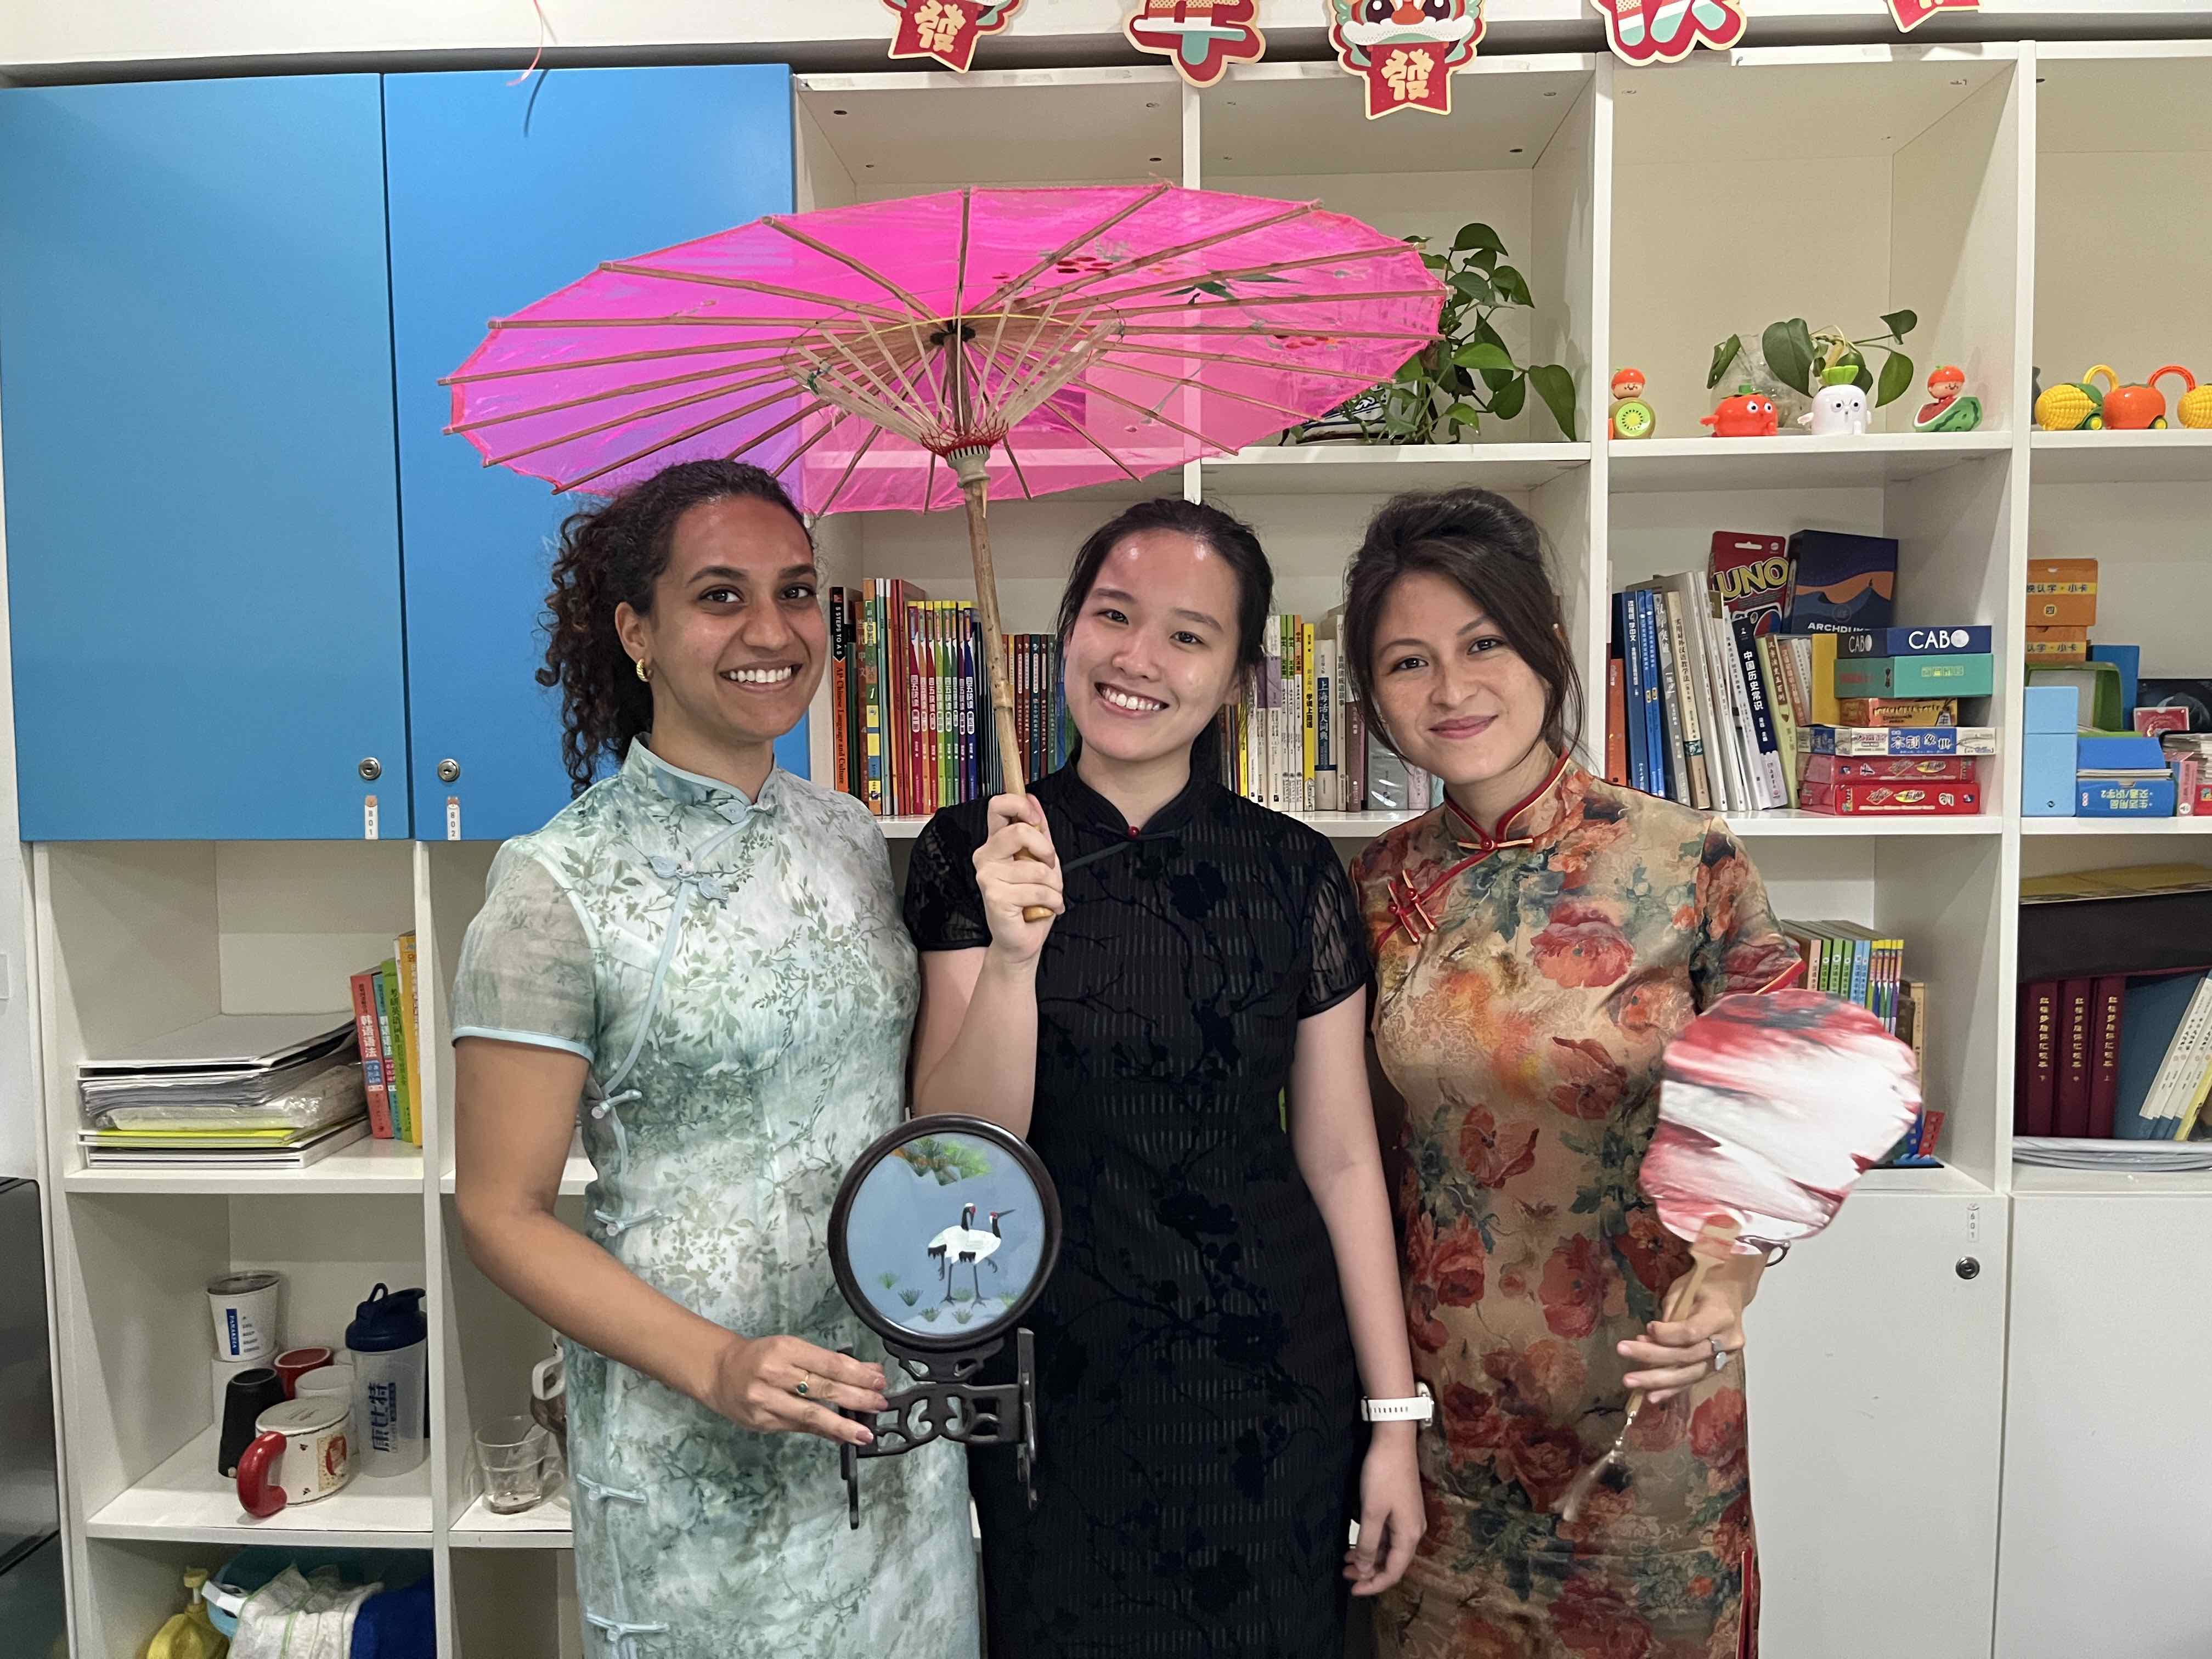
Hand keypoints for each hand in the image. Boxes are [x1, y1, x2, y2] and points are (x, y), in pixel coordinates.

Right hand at [704, 1334, 889, 1446]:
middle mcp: (774, 1374)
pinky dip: (823, 1432)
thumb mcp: (790, 1349)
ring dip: (842, 1425)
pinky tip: (840, 1436)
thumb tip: (865, 1374)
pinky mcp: (762, 1423)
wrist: (719, 1372)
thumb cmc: (761, 1357)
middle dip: (856, 1398)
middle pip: (823, 1388)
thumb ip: (824, 1362)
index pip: (829, 1363)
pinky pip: (799, 1428)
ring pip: (811, 1414)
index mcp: (784, 1349)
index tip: (879, 1380)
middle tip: (880, 1404)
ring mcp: (766, 1401)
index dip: (857, 1373)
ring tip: (865, 1434)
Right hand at [974, 793, 1061, 962]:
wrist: (1023, 939)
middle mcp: (985, 856)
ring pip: (1036, 868)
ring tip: (1048, 896)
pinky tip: (1046, 908)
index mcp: (995, 843)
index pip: (997, 806)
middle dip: (1047, 851)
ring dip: (1054, 885)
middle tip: (1050, 868)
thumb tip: (1031, 797)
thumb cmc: (1032, 900)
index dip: (1020, 805)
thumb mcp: (1042, 860)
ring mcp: (987, 876)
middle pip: (1020, 832)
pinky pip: (1037, 890)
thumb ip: (1038, 830)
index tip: (1036, 820)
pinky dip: (1052, 901)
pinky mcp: (995, 897)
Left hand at [1342, 1425, 1423, 1596]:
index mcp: (1409, 1536)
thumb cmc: (1382, 1475)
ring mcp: (1409, 1519)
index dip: (1373, 1585)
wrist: (1394, 1440)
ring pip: (1389, 1548)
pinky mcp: (1402, 1508)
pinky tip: (1357, 1542)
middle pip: (1392, 1562)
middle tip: (1344, 1575)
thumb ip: (1369, 1544)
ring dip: (1369, 1557)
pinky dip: (1373, 1542)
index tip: (1352, 1591)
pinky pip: (1389, 1535)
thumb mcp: (1371, 1512)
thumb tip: (1366, 1570)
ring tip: (1345, 1562)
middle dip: (1368, 1572)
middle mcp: (1414, 1531)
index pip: (1393, 1572)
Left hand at [1618, 1276, 1745, 1404]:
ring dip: (1658, 1380)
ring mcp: (1727, 1358)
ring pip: (1690, 1374)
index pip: (1692, 1332)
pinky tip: (1651, 1396)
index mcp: (1721, 1316)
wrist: (1730, 1294)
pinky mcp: (1719, 1368)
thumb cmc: (1703, 1287)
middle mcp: (1728, 1341)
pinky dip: (1671, 1389)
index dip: (1667, 1335)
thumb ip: (1672, 1315)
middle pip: (1688, 1355)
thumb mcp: (1685, 1290)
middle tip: (1623, 1352)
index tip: (1646, 1329)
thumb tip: (1650, 1337)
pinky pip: (1693, 1381)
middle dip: (1653, 1356)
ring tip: (1631, 1380)